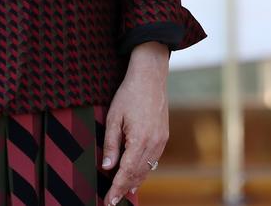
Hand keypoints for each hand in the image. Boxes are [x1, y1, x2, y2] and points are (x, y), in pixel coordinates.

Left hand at [102, 42, 168, 203]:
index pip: (126, 172)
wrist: (150, 77)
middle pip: (138, 174)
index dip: (117, 188)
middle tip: (113, 200)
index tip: (109, 201)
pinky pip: (153, 159)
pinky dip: (144, 169)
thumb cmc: (129, 94)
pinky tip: (136, 173)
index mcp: (140, 140)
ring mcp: (161, 141)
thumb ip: (110, 144)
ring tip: (123, 192)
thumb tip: (106, 167)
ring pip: (147, 168)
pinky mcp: (163, 136)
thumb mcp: (113, 117)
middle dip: (125, 188)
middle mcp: (154, 144)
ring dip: (135, 181)